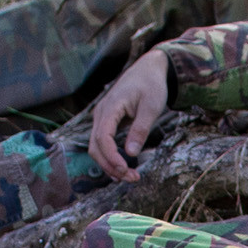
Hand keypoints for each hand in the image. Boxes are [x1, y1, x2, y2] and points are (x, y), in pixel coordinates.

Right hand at [90, 52, 170, 180]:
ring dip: (109, 164)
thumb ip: (141, 129)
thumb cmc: (151, 85)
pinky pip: (102, 143)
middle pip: (95, 146)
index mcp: (110, 107)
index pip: (102, 137)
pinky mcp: (106, 121)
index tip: (125, 170)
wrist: (148, 69)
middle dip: (111, 166)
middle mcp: (101, 113)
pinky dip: (109, 157)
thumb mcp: (152, 107)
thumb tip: (131, 153)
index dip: (111, 157)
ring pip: (96, 147)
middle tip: (132, 178)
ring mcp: (101, 117)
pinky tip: (121, 169)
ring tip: (129, 176)